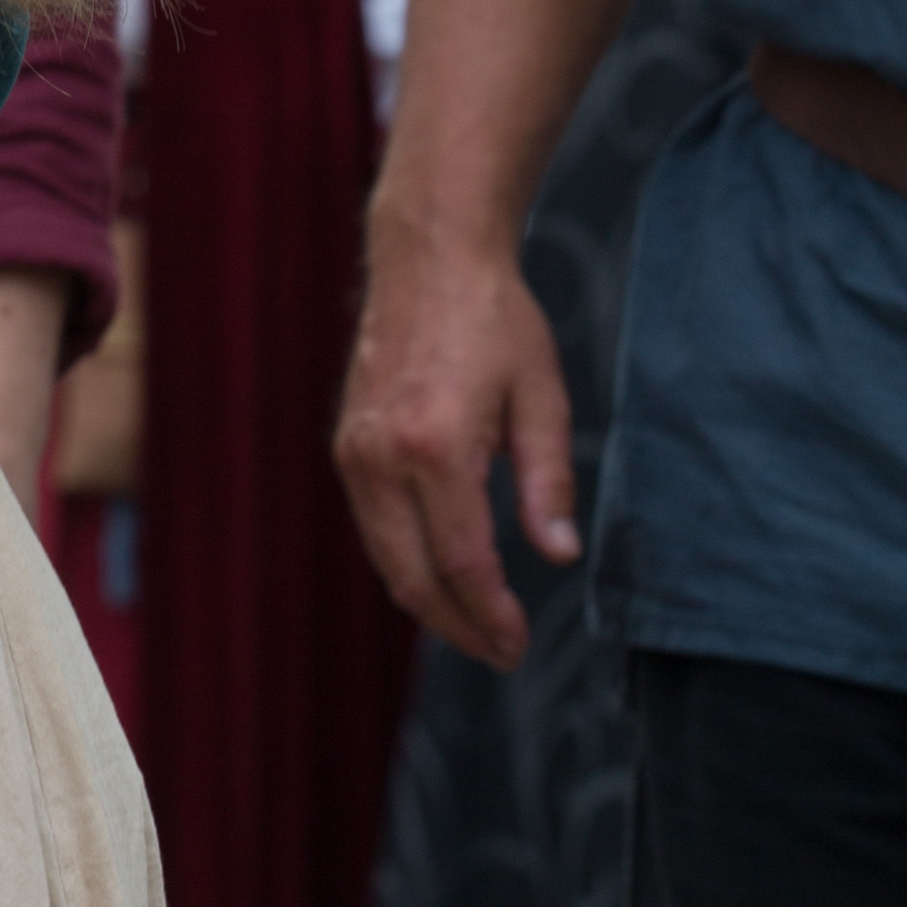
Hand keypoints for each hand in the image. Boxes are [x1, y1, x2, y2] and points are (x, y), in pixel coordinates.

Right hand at [336, 207, 578, 669]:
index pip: (462, 562)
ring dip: (429, 601)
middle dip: (458, 626)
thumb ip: (548, 481)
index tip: (520, 644)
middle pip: (412, 576)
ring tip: (478, 624)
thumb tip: (559, 555)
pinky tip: (443, 571)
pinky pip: (372, 525)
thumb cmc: (494, 317)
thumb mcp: (542, 397)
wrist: (427, 255)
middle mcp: (381, 455)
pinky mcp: (347, 443)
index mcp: (435, 446)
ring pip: (384, 557)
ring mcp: (355, 450)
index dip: (492, 615)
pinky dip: (405, 561)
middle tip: (502, 652)